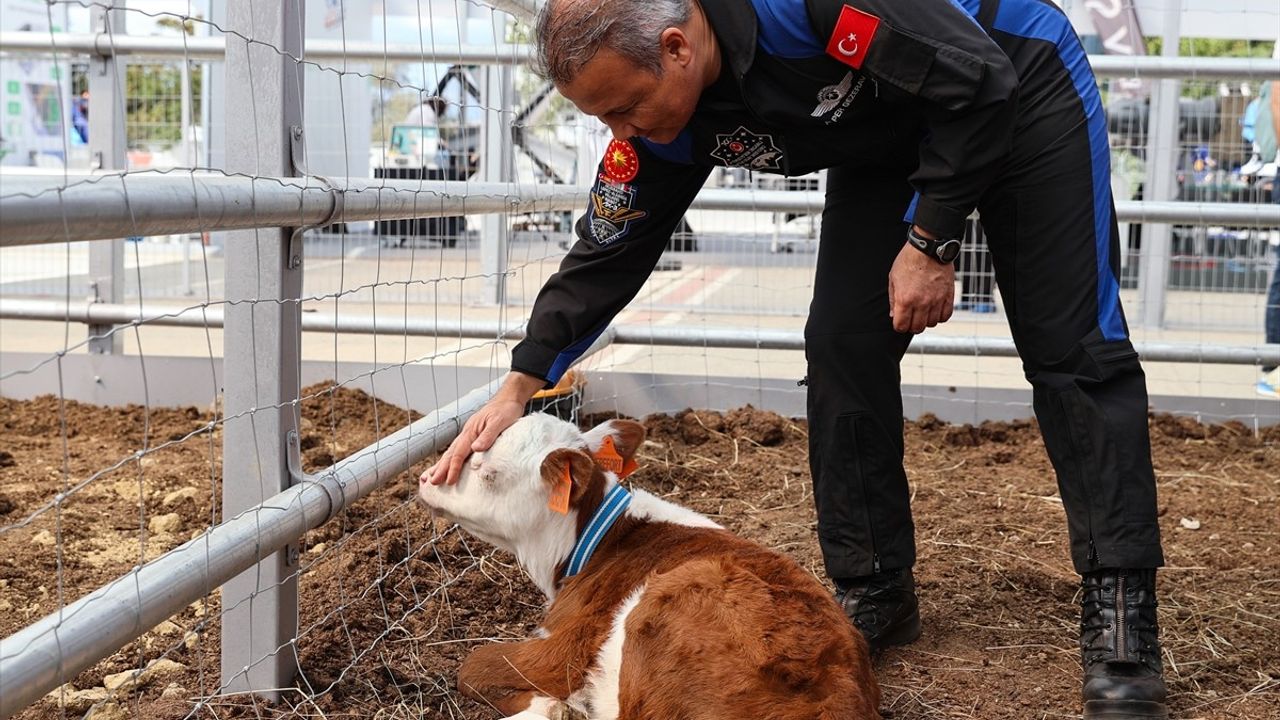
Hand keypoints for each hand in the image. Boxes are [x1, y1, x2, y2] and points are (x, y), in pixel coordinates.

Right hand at [421, 372, 544, 485]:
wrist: (509, 398)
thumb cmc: (506, 409)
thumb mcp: (500, 421)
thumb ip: (488, 435)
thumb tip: (475, 448)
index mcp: (471, 431)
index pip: (459, 453)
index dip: (453, 468)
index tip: (448, 481)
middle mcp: (467, 434)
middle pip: (450, 454)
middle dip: (441, 469)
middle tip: (431, 483)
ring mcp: (469, 435)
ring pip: (452, 452)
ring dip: (442, 465)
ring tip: (430, 476)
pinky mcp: (473, 436)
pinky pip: (459, 450)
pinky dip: (450, 459)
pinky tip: (447, 464)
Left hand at [888, 235, 955, 333]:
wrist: (929, 248)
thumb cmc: (909, 260)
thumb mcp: (893, 279)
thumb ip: (893, 300)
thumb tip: (893, 315)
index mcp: (905, 299)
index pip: (901, 326)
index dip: (899, 325)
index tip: (900, 320)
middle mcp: (921, 302)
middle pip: (917, 328)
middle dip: (912, 325)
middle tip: (911, 317)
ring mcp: (936, 300)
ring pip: (931, 323)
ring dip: (926, 320)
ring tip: (923, 311)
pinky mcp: (948, 296)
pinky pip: (945, 316)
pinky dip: (940, 316)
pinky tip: (935, 309)